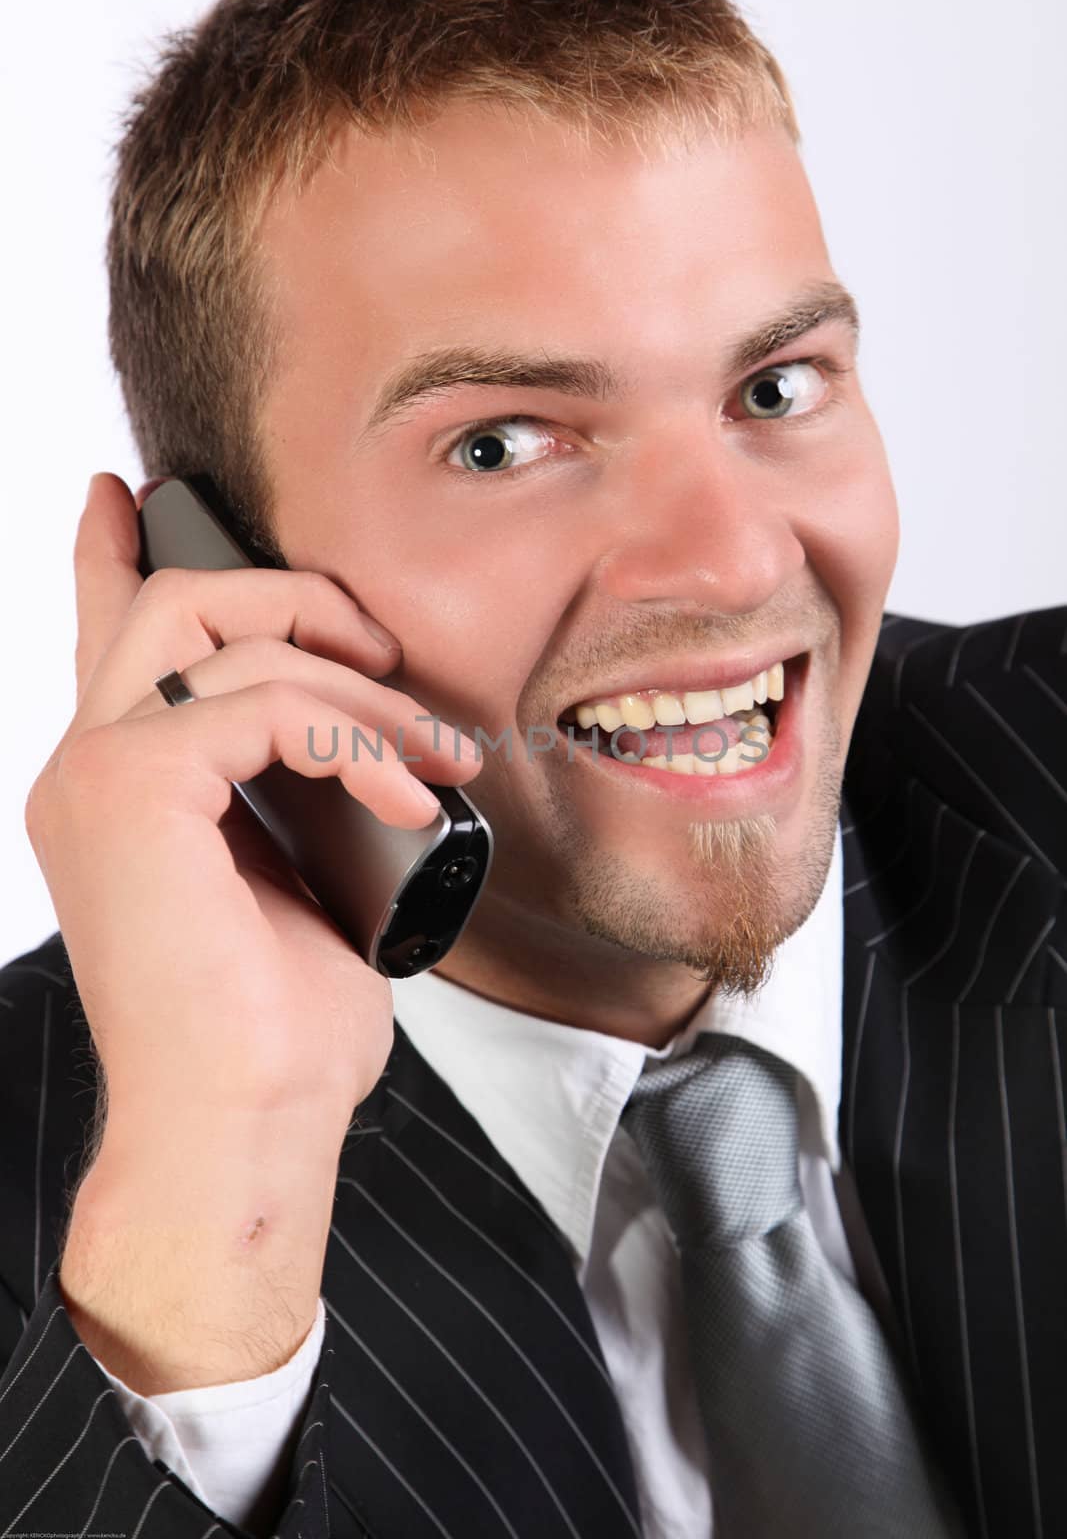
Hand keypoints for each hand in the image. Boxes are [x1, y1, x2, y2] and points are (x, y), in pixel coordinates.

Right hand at [23, 472, 480, 1388]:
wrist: (240, 1128)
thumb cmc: (273, 1032)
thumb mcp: (290, 879)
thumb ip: (284, 793)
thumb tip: (355, 744)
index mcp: (119, 788)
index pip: (106, 637)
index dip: (113, 554)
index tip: (131, 494)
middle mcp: (89, 767)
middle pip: (173, 599)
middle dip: (293, 595)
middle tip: (381, 647)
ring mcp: (100, 776)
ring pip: (227, 636)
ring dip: (360, 687)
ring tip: (437, 751)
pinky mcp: (136, 793)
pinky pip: (264, 703)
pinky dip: (357, 738)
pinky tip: (412, 791)